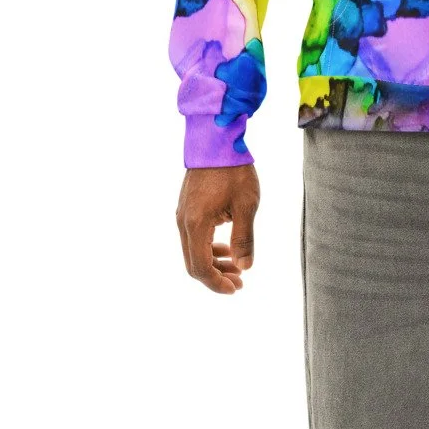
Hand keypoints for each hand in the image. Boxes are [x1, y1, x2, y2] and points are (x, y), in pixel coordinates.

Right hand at [178, 162, 258, 292]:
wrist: (215, 140)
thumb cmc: (233, 170)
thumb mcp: (246, 205)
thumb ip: (244, 238)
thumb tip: (245, 268)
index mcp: (196, 224)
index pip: (201, 267)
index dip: (217, 283)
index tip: (236, 288)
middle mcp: (184, 222)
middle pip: (194, 263)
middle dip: (216, 277)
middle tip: (239, 283)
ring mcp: (183, 215)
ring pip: (193, 251)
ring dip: (213, 263)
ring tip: (236, 268)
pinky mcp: (187, 208)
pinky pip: (194, 237)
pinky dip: (209, 248)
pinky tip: (226, 247)